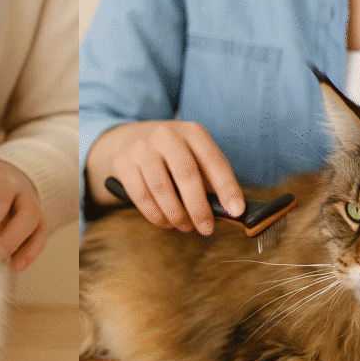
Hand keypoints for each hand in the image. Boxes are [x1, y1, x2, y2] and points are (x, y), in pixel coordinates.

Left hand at [0, 156, 47, 271]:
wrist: (0, 180)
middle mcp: (11, 182)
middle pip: (12, 197)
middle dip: (0, 224)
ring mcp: (27, 200)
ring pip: (31, 216)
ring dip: (15, 239)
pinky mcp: (37, 219)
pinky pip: (40, 234)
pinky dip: (30, 252)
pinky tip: (16, 267)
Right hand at [86, 120, 243, 233]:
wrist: (131, 139)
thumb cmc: (172, 154)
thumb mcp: (194, 154)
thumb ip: (210, 179)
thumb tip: (229, 210)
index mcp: (192, 131)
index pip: (214, 161)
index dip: (227, 188)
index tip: (236, 211)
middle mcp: (166, 135)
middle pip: (186, 175)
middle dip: (199, 208)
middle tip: (206, 229)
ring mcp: (142, 148)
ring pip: (161, 190)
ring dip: (176, 215)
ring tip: (186, 226)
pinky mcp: (124, 164)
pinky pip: (141, 197)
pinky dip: (156, 216)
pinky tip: (166, 222)